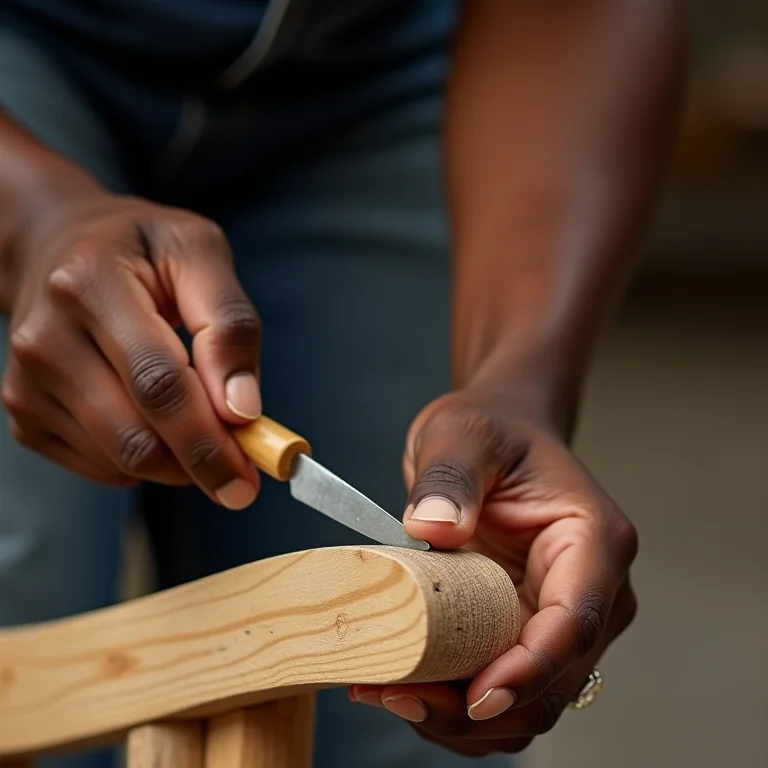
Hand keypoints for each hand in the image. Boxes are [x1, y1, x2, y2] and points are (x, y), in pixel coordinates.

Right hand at [1, 189, 260, 507]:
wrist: (56, 246)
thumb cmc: (139, 248)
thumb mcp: (198, 253)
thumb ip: (228, 324)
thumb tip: (242, 408)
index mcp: (89, 286)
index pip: (158, 382)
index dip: (209, 436)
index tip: (251, 473)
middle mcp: (45, 339)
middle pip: (136, 436)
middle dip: (199, 465)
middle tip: (242, 478)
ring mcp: (26, 383)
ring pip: (120, 461)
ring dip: (175, 462)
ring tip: (197, 421)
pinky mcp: (25, 414)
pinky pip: (100, 467)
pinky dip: (141, 460)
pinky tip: (151, 418)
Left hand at [349, 389, 637, 755]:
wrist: (498, 440)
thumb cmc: (492, 430)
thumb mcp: (462, 433)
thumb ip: (449, 477)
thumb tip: (433, 529)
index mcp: (592, 541)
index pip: (573, 622)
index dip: (529, 670)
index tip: (474, 695)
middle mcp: (592, 592)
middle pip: (551, 681)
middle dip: (477, 706)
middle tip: (396, 695)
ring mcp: (560, 621)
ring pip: (526, 703)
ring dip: (459, 717)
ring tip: (384, 690)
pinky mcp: (525, 636)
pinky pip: (499, 692)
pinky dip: (454, 705)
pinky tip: (400, 685)